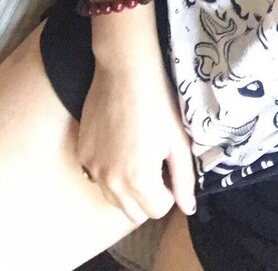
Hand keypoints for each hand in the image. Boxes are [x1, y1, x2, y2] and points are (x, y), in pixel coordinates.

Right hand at [78, 53, 196, 223]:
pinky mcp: (82, 154)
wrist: (125, 72)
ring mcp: (92, 169)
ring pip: (113, 198)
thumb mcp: (178, 142)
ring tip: (138, 155)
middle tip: (155, 164)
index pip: (157, 211)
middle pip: (133, 212)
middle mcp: (111, 182)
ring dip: (128, 189)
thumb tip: (187, 208)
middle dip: (148, 197)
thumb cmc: (157, 103)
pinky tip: (119, 145)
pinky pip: (97, 177)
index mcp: (138, 181)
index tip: (169, 170)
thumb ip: (184, 180)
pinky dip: (109, 172)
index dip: (168, 192)